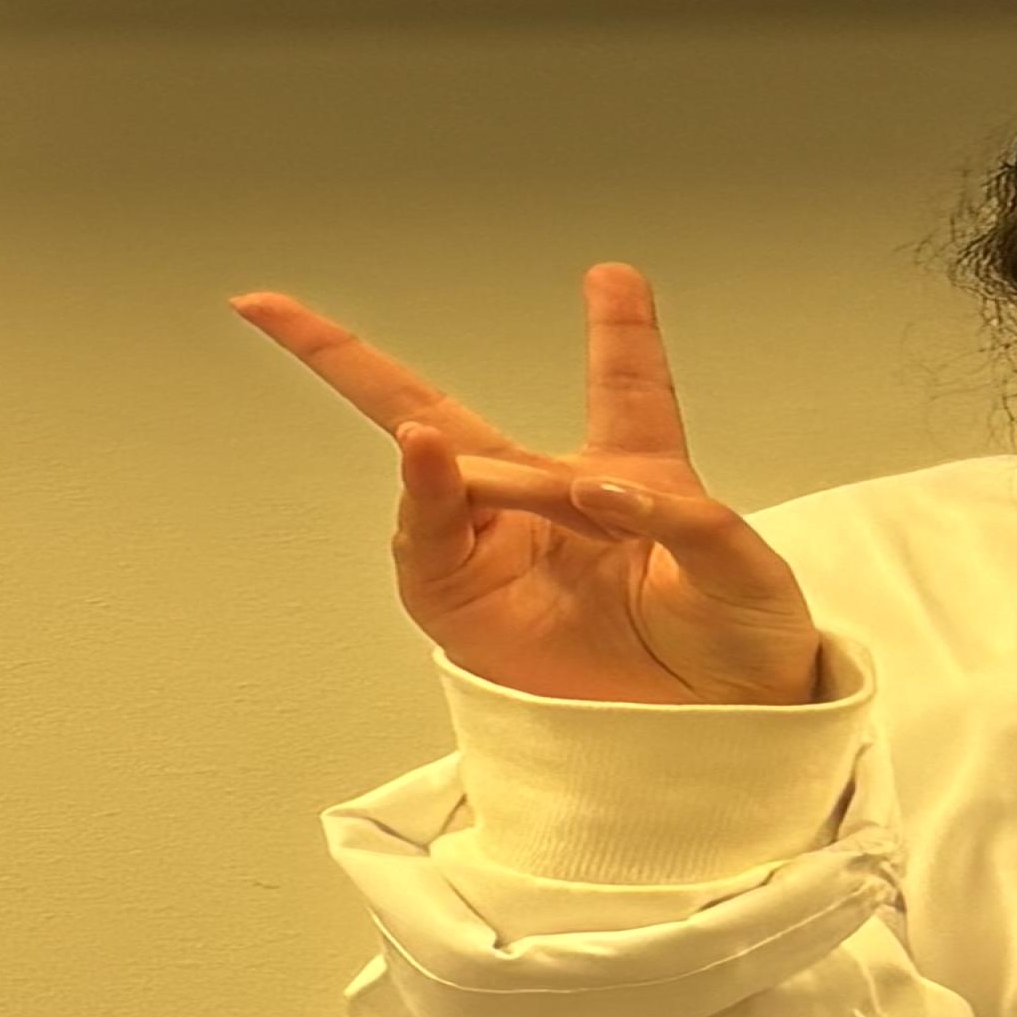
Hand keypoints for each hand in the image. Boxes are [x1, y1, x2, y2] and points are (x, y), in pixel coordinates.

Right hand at [232, 263, 825, 707]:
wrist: (722, 740)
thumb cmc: (743, 651)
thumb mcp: (739, 565)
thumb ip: (676, 512)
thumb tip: (588, 487)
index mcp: (639, 476)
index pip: (624, 383)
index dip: (618, 327)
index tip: (611, 276)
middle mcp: (553, 503)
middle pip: (441, 410)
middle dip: (344, 358)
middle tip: (273, 306)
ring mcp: (501, 551)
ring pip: (432, 473)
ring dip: (432, 452)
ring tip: (431, 442)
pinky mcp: (468, 606)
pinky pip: (431, 543)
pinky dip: (425, 496)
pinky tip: (429, 460)